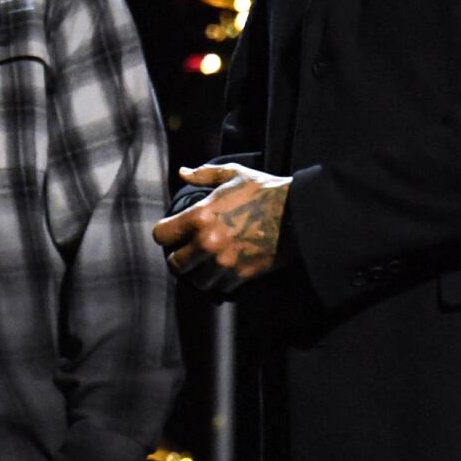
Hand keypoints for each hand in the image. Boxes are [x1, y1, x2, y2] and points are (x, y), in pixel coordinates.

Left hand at [152, 163, 290, 284]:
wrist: (299, 213)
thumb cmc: (265, 191)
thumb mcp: (234, 174)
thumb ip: (204, 174)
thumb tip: (182, 172)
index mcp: (200, 216)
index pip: (161, 235)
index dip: (164, 234)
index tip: (171, 234)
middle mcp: (208, 242)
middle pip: (175, 264)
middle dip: (178, 259)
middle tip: (185, 254)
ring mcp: (225, 261)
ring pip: (196, 281)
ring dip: (197, 274)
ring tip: (202, 266)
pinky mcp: (243, 274)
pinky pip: (219, 289)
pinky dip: (218, 283)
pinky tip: (221, 272)